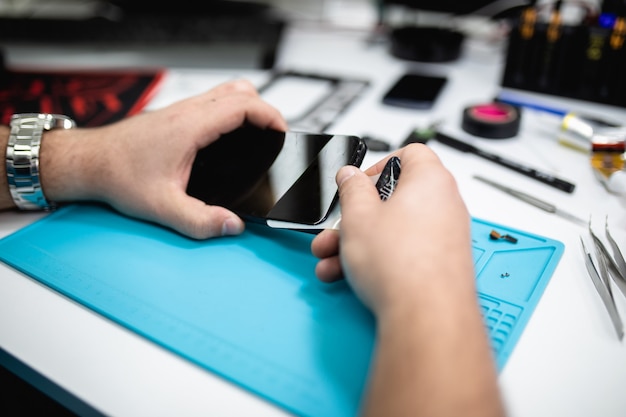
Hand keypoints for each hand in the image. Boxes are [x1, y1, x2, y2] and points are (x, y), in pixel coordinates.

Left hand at [40, 79, 286, 238]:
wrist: (89, 162)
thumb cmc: (118, 176)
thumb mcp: (162, 207)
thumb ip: (200, 221)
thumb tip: (231, 225)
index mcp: (190, 127)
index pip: (242, 105)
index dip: (270, 115)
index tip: (282, 132)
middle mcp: (187, 112)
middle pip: (239, 91)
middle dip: (264, 110)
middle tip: (273, 135)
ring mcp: (181, 110)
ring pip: (225, 92)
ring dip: (247, 107)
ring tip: (257, 134)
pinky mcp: (175, 115)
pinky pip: (212, 102)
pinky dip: (230, 112)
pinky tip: (228, 139)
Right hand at [311, 144, 503, 416]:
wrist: (426, 315)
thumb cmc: (402, 264)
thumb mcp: (358, 215)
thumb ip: (351, 188)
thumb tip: (351, 175)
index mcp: (430, 180)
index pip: (410, 154)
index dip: (379, 165)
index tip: (358, 184)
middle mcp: (445, 205)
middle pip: (394, 200)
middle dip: (355, 217)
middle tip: (336, 229)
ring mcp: (445, 237)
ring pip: (393, 230)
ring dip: (357, 243)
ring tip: (331, 259)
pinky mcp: (441, 264)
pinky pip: (403, 252)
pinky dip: (377, 259)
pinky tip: (348, 275)